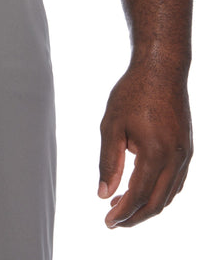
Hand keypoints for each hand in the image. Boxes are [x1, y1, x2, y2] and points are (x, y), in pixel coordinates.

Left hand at [98, 60, 192, 227]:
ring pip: (168, 194)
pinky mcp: (187, 149)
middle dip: (135, 217)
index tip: (107, 222)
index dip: (122, 213)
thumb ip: (109, 162)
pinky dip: (160, 193)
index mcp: (155, 154)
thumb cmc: (133, 93)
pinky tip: (143, 189)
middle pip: (156, 202)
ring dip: (147, 206)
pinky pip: (176, 182)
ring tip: (124, 206)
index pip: (138, 196)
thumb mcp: (112, 125)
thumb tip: (104, 194)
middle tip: (114, 221)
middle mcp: (175, 159)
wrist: (161, 70)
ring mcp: (185, 155)